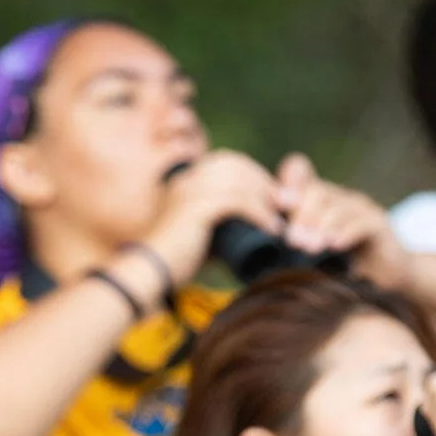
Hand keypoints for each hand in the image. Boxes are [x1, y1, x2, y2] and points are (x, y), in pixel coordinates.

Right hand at [142, 150, 283, 283]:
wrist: (149, 274)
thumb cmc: (174, 261)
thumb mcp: (199, 234)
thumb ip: (220, 226)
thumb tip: (252, 233)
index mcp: (186, 179)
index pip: (227, 161)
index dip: (254, 174)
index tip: (273, 196)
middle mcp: (187, 178)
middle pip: (236, 164)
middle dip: (264, 182)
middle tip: (285, 205)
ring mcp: (190, 190)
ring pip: (240, 181)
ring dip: (266, 198)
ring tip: (281, 219)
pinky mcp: (196, 207)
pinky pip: (237, 201)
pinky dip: (260, 213)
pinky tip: (272, 228)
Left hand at [272, 154, 412, 290]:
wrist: (387, 277)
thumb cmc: (343, 266)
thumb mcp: (312, 254)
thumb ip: (292, 242)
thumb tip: (255, 246)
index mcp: (320, 199)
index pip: (300, 174)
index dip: (288, 183)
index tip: (277, 204)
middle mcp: (339, 197)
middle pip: (316, 193)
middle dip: (302, 216)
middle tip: (292, 239)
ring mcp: (361, 208)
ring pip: (337, 208)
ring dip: (321, 227)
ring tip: (309, 247)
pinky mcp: (379, 224)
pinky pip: (361, 223)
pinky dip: (346, 233)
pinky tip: (335, 246)